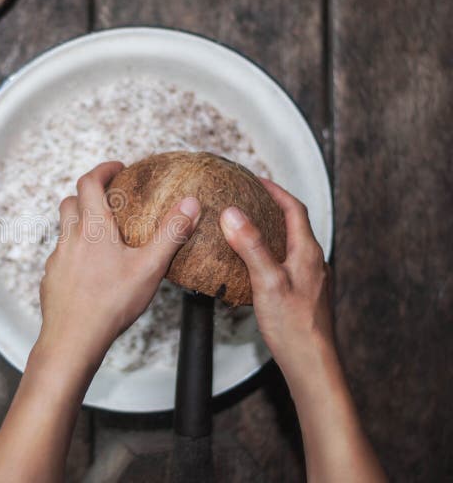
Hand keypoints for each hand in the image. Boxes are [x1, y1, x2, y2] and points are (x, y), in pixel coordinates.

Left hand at [0, 162, 201, 482]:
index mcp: (92, 228)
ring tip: (104, 235)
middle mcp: (69, 239)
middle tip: (109, 198)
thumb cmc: (110, 304)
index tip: (117, 168)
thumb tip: (190, 203)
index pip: (89, 183)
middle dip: (87, 194)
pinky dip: (74, 251)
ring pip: (64, 230)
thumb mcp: (149, 267)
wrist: (72, 340)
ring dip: (79, 223)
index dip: (102, 170)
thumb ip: (171, 233)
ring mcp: (56, 260)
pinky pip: (61, 256)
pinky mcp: (51, 280)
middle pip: (70, 202)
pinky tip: (91, 270)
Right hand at [219, 178, 386, 482]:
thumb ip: (250, 245)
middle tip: (246, 200)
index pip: (294, 209)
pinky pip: (284, 264)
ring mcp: (309, 279)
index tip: (255, 180)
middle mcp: (312, 262)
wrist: (312, 364)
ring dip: (268, 232)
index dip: (275, 191)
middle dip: (270, 208)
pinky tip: (250, 267)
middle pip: (292, 225)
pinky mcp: (303, 295)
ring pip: (288, 245)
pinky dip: (267, 254)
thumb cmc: (294, 326)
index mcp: (307, 252)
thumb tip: (232, 213)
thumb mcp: (266, 281)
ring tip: (244, 229)